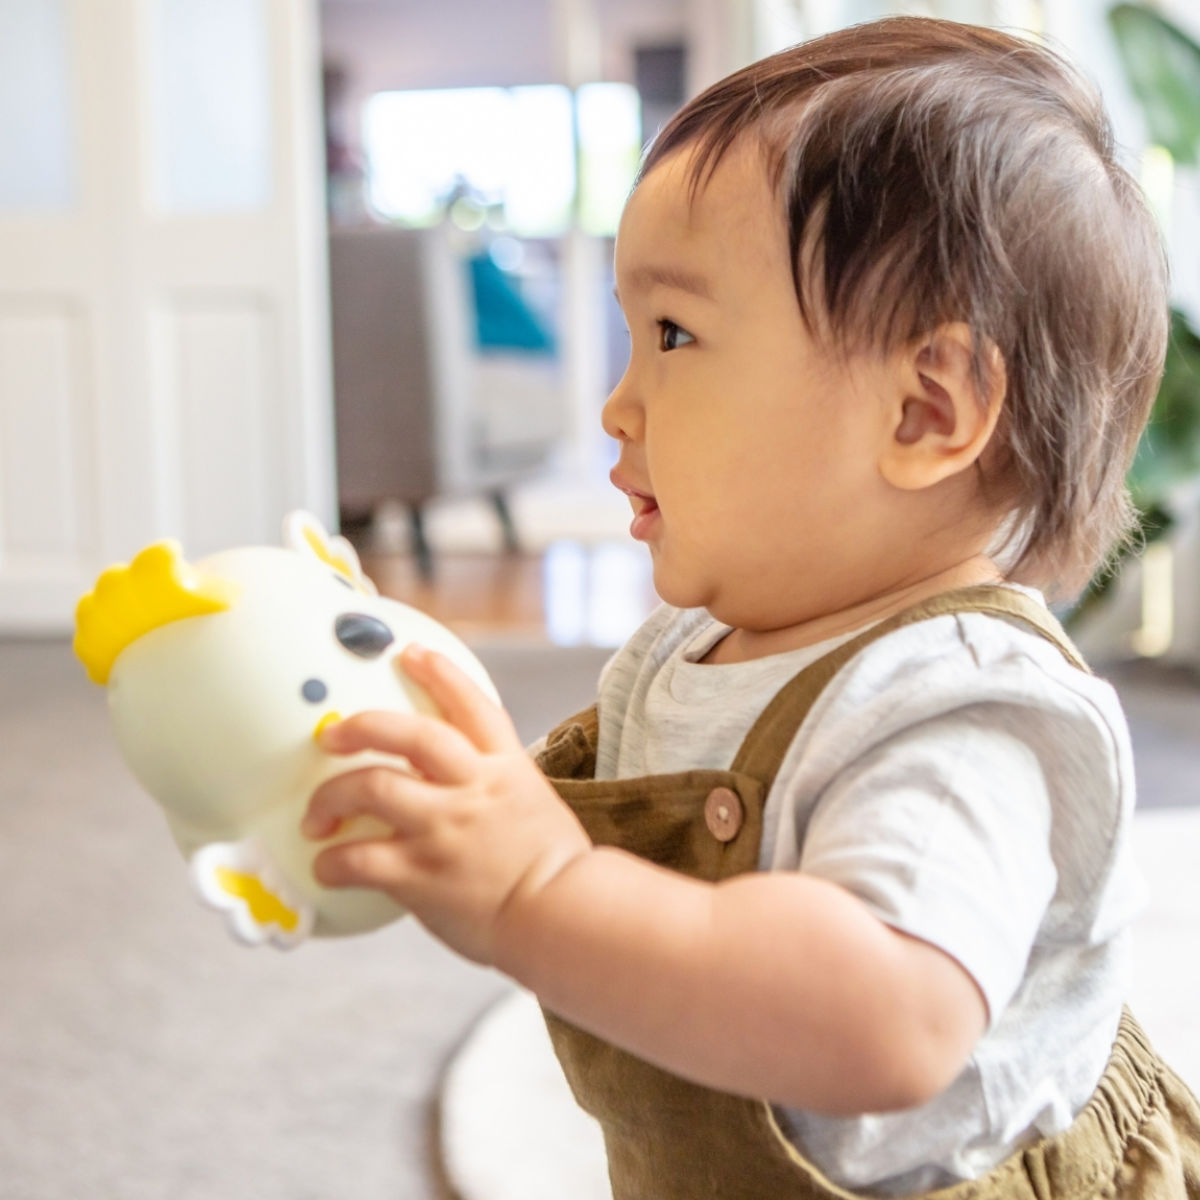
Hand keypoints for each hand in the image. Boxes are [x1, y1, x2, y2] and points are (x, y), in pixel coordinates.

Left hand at [302, 644, 591, 965]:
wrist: (565, 917)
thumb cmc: (553, 869)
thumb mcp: (533, 805)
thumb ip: (493, 787)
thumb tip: (456, 788)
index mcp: (505, 768)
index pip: (472, 704)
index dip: (439, 673)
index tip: (411, 654)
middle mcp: (472, 789)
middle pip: (410, 735)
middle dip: (362, 727)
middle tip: (331, 735)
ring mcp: (445, 829)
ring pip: (373, 788)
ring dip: (331, 797)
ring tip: (315, 815)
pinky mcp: (422, 875)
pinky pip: (360, 859)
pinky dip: (332, 862)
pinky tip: (325, 867)